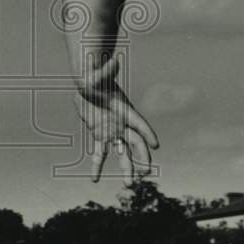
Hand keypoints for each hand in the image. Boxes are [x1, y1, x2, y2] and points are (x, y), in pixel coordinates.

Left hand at [73, 59, 158, 185]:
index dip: (147, 133)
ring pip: (123, 152)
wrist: (88, 83)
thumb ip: (105, 71)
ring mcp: (112, 130)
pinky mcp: (99, 135)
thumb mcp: (97, 75)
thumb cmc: (95, 77)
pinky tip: (95, 179)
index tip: (156, 145)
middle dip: (141, 157)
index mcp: (124, 109)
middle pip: (135, 142)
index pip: (139, 122)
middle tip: (145, 172)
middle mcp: (121, 123)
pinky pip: (99, 153)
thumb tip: (111, 60)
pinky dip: (97, 165)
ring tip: (129, 184)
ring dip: (127, 167)